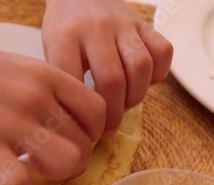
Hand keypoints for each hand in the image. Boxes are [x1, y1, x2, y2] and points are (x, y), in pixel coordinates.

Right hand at [0, 35, 105, 184]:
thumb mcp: (13, 67)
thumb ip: (42, 90)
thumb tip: (62, 122)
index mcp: (45, 75)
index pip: (96, 111)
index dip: (92, 133)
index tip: (75, 140)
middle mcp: (34, 97)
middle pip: (84, 144)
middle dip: (73, 160)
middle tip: (49, 161)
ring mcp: (10, 121)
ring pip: (66, 163)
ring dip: (54, 176)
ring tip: (32, 169)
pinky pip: (20, 183)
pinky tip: (6, 176)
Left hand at [42, 0, 172, 136]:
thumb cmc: (63, 28)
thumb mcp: (50, 50)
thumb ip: (64, 80)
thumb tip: (79, 125)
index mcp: (65, 37)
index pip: (75, 82)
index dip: (84, 114)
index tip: (86, 131)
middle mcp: (95, 28)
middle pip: (112, 79)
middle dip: (113, 114)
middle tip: (108, 128)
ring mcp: (123, 24)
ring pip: (141, 67)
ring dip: (136, 96)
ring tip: (125, 105)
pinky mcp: (144, 23)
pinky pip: (163, 50)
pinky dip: (158, 73)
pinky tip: (144, 81)